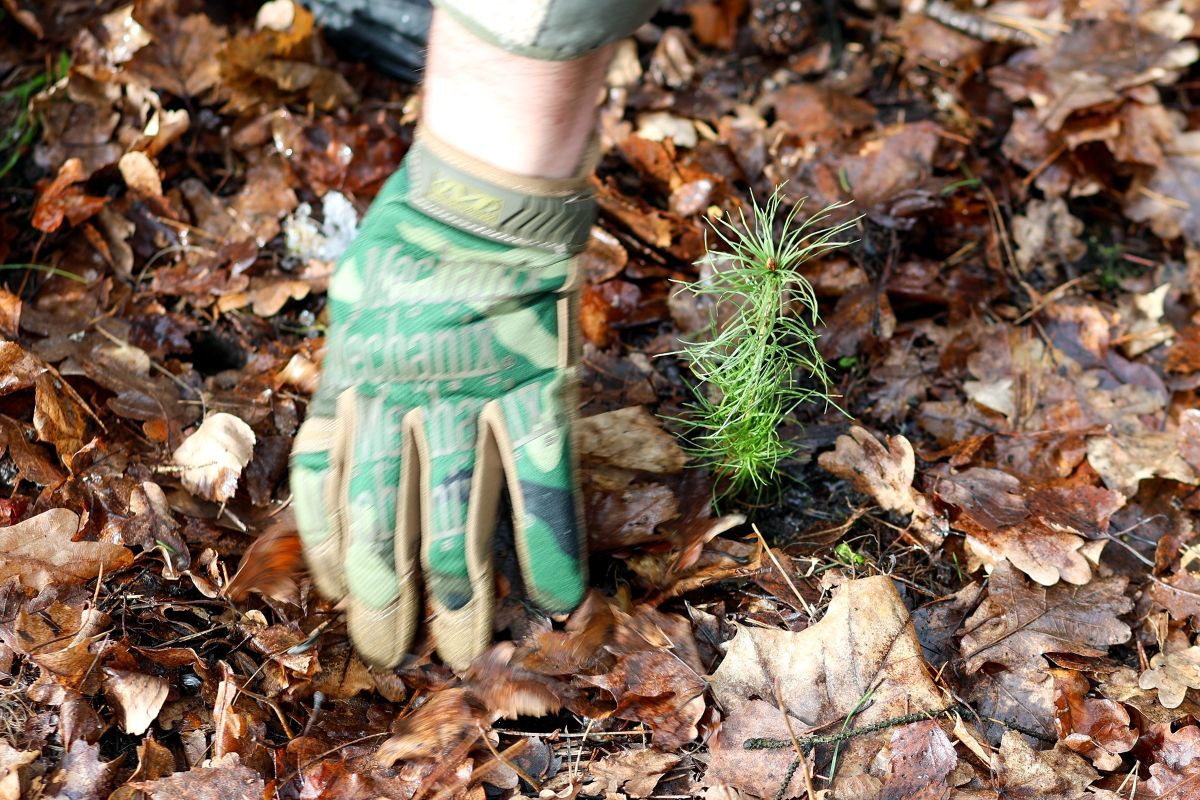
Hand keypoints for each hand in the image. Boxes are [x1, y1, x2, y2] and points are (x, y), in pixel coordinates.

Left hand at [289, 134, 590, 669]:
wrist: (484, 190)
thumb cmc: (416, 241)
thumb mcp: (356, 304)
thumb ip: (353, 373)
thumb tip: (349, 436)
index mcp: (348, 380)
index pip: (326, 488)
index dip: (330, 555)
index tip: (342, 600)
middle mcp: (398, 399)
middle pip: (385, 519)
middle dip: (387, 597)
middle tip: (395, 654)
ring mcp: (466, 397)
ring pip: (456, 515)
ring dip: (460, 593)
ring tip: (464, 653)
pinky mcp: (531, 387)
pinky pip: (541, 478)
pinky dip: (549, 541)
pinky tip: (558, 596)